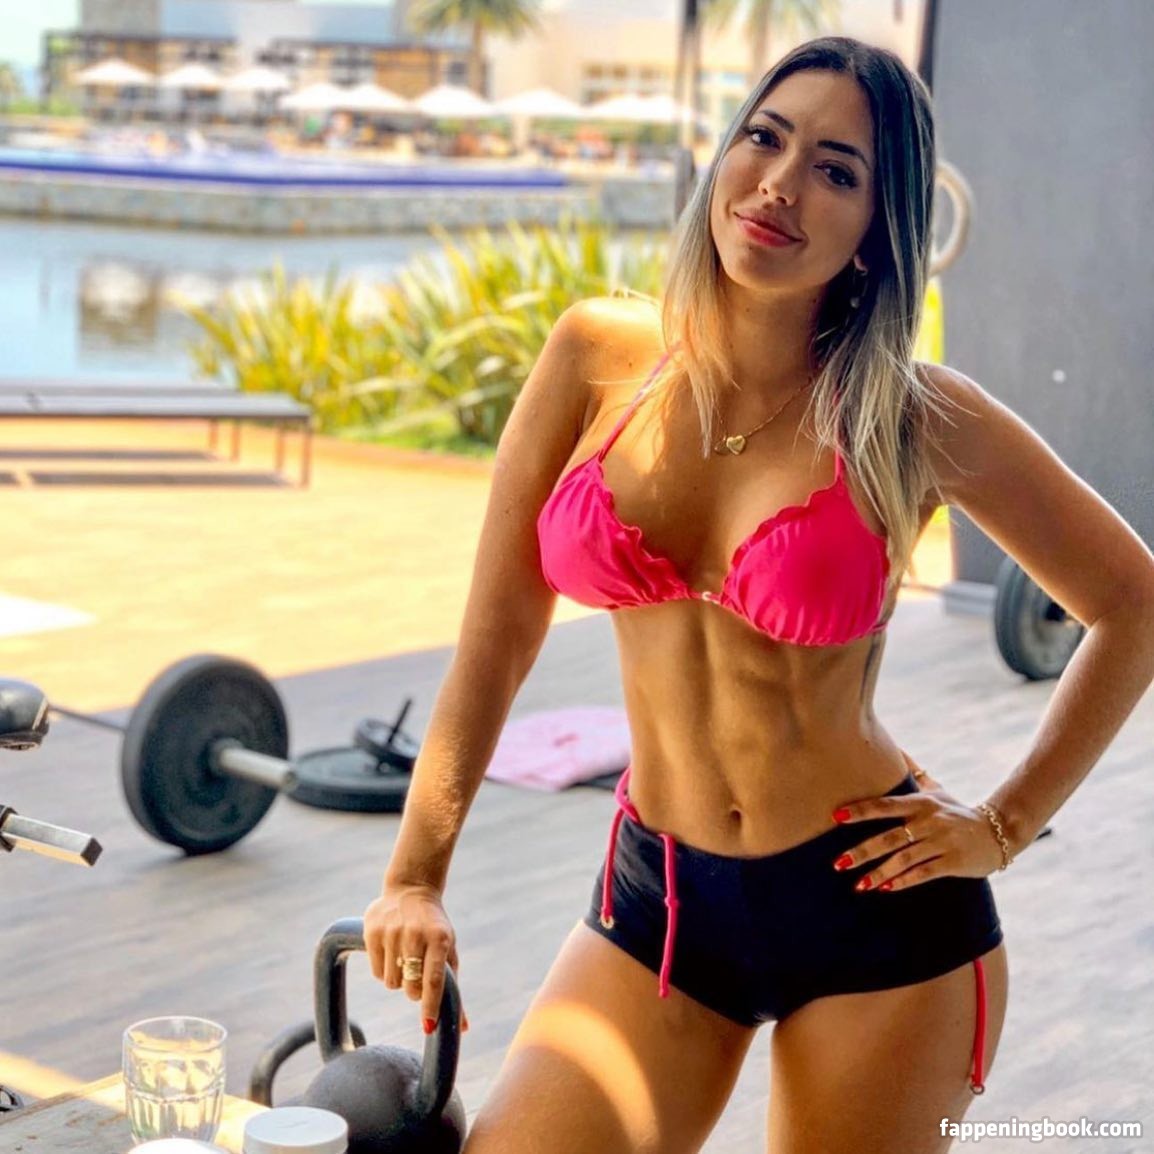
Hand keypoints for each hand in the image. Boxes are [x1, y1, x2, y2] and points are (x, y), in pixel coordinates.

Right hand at [364, 882, 468, 1034]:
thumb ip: (453, 987)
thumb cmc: (435, 928)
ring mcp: (392, 931)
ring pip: (391, 983)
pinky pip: (377, 972)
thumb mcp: (449, 950)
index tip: (428, 1027)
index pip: (433, 980)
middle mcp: (415, 934)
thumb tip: (462, 1029)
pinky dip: (384, 972)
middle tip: (417, 980)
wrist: (411, 890)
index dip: (430, 1006)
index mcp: (439, 938)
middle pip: (410, 987)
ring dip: (399, 981)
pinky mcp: (372, 931)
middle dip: (414, 993)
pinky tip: (391, 954)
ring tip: (405, 960)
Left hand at [830, 766, 1003, 892]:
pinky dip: (904, 881)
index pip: (885, 805)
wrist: (999, 831)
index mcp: (921, 802)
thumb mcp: (936, 790)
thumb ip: (913, 772)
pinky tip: (885, 888)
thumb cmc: (957, 811)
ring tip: (859, 884)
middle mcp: (930, 821)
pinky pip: (924, 873)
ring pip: (905, 859)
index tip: (836, 817)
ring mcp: (942, 842)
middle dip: (863, 851)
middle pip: (890, 837)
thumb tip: (894, 748)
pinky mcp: (954, 862)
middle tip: (838, 863)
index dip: (860, 811)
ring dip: (880, 872)